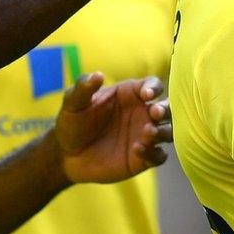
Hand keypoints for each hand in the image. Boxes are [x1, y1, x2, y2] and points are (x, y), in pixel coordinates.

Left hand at [55, 73, 170, 183]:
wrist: (66, 155)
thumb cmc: (72, 123)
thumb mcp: (73, 103)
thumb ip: (84, 88)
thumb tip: (97, 75)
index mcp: (131, 95)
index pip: (153, 85)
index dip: (154, 88)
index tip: (146, 95)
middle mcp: (142, 114)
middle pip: (168, 108)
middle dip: (166, 109)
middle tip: (155, 113)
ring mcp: (144, 136)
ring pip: (168, 131)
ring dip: (163, 131)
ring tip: (147, 133)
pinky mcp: (142, 158)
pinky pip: (158, 156)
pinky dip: (154, 154)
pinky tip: (137, 151)